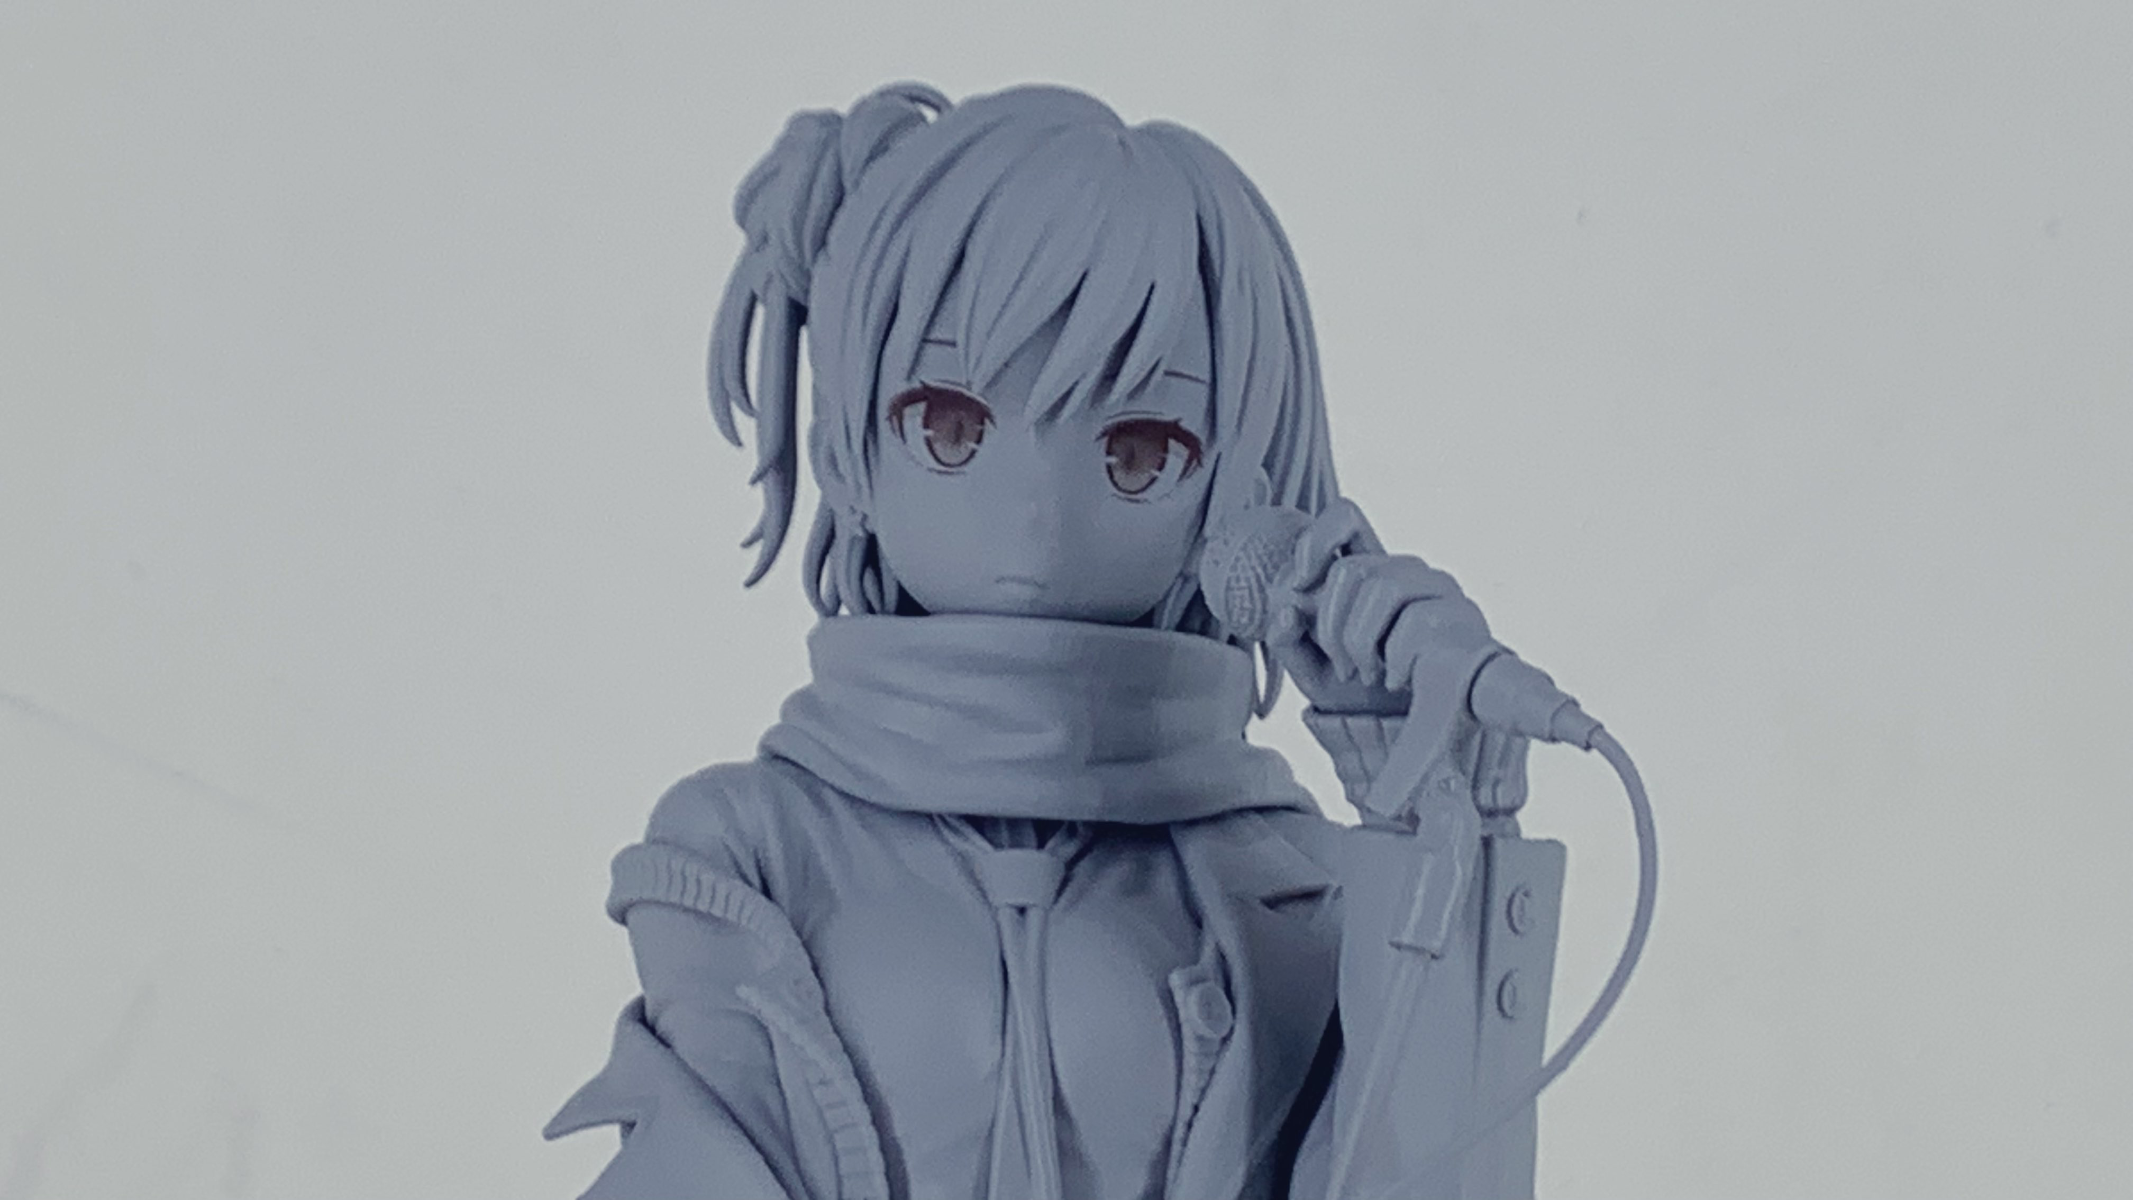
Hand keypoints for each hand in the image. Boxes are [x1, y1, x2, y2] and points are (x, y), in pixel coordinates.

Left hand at [1265, 500, 1496, 716]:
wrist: (1416, 728)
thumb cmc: (1362, 690)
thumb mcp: (1311, 669)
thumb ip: (1288, 640)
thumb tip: (1286, 610)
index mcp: (1368, 568)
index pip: (1344, 516)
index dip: (1315, 540)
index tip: (1298, 584)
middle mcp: (1405, 569)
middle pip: (1352, 568)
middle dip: (1332, 625)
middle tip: (1341, 666)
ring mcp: (1438, 587)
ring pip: (1383, 588)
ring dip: (1362, 643)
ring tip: (1366, 674)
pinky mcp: (1464, 614)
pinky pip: (1417, 621)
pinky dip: (1395, 659)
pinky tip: (1397, 679)